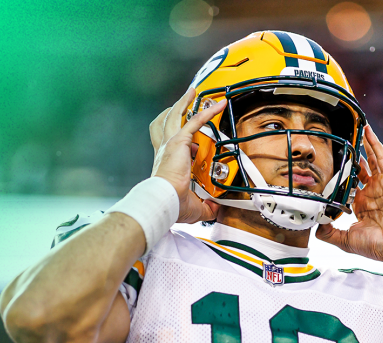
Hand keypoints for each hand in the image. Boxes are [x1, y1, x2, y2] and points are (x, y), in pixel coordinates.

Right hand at [149, 88, 226, 223]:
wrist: (164, 199)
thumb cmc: (171, 203)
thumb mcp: (193, 206)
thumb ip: (205, 207)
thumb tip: (215, 210)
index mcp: (165, 162)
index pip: (169, 144)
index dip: (181, 141)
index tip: (191, 146)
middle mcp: (164, 150)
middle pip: (165, 122)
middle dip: (174, 110)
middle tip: (182, 101)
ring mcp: (170, 144)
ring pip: (175, 115)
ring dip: (184, 102)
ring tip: (192, 92)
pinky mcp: (178, 141)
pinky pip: (195, 121)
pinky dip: (207, 112)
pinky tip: (217, 106)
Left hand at [315, 124, 382, 260]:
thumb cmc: (377, 245)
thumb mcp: (345, 240)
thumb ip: (328, 233)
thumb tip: (315, 227)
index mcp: (362, 206)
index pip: (349, 187)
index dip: (341, 178)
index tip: (330, 169)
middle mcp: (372, 194)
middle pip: (361, 170)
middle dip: (353, 158)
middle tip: (343, 144)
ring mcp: (381, 186)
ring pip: (372, 160)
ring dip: (365, 145)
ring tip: (358, 130)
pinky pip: (382, 158)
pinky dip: (375, 144)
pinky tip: (368, 132)